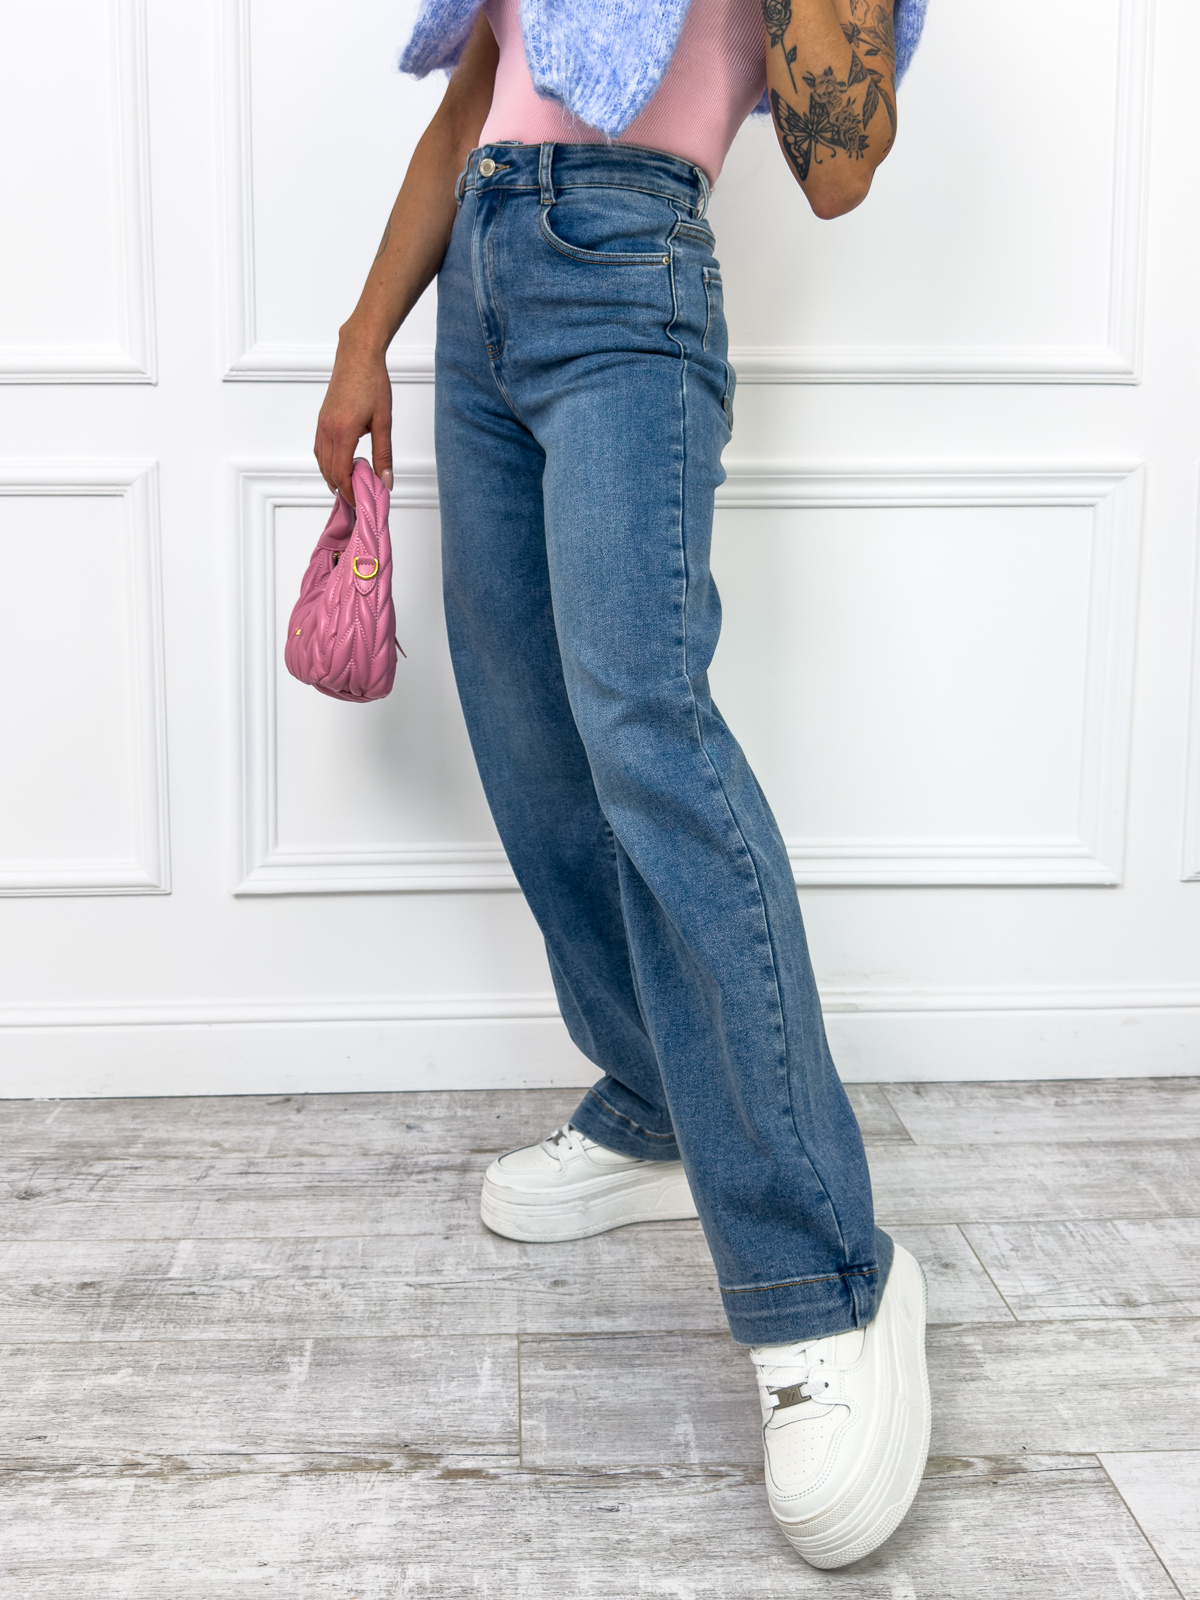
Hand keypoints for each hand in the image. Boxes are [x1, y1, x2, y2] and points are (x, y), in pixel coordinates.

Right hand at [314, 328, 393, 503]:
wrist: (358, 356)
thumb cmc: (372, 383)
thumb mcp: (384, 422)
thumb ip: (384, 454)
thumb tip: (385, 480)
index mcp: (343, 432)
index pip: (341, 474)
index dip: (350, 492)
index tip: (361, 502)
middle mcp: (327, 430)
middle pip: (329, 472)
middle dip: (342, 489)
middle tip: (358, 499)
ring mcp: (321, 425)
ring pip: (322, 462)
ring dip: (334, 478)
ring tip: (350, 488)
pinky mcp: (321, 420)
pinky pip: (320, 449)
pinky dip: (328, 463)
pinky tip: (340, 467)